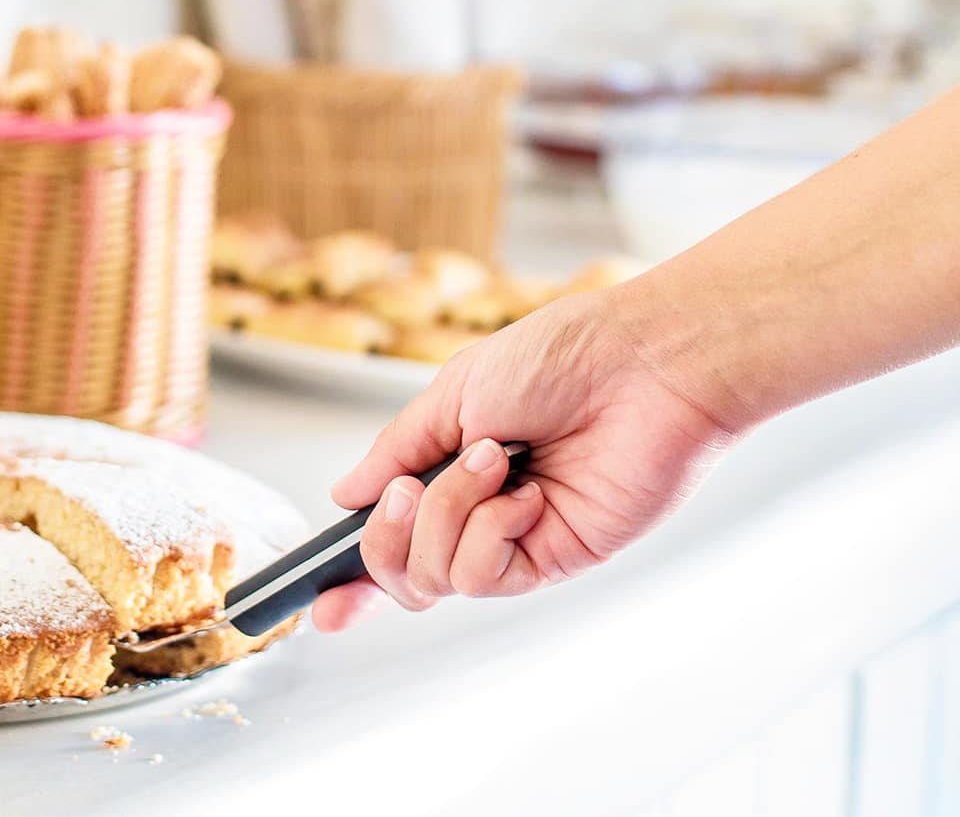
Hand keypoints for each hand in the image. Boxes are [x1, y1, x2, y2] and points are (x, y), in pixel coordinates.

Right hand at [311, 290, 737, 630]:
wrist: (641, 363)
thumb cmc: (563, 358)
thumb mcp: (453, 392)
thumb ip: (396, 450)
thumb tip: (344, 495)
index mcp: (451, 471)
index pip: (394, 538)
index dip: (351, 576)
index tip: (317, 601)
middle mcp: (480, 514)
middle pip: (401, 573)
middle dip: (387, 536)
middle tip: (412, 489)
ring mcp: (517, 540)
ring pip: (437, 579)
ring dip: (448, 516)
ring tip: (493, 462)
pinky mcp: (555, 558)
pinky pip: (486, 576)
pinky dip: (490, 532)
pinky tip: (528, 494)